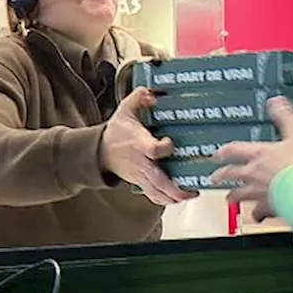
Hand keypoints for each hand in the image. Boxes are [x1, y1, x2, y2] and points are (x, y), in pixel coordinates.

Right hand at [100, 87, 196, 204]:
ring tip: (191, 194)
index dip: (163, 148)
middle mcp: (140, 162)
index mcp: (138, 144)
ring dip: (174, 197)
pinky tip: (180, 198)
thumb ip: (139, 98)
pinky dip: (166, 200)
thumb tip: (152, 92)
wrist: (101, 151)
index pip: (152, 150)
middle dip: (175, 188)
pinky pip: (153, 196)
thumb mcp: (125, 109)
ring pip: (157, 192)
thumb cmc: (118, 131)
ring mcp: (141, 175)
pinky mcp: (141, 183)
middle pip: (158, 180)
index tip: (170, 142)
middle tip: (192, 189)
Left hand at [211, 96, 292, 220]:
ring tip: (228, 198)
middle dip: (221, 176)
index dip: (224, 151)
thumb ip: (284, 116)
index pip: (234, 150)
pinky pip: (257, 213)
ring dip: (232, 196)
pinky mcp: (268, 207)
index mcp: (259, 154)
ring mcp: (259, 192)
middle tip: (213, 177)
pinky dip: (256, 215)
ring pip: (239, 195)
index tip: (218, 153)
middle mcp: (254, 174)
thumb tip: (276, 102)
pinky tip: (256, 217)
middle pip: (230, 174)